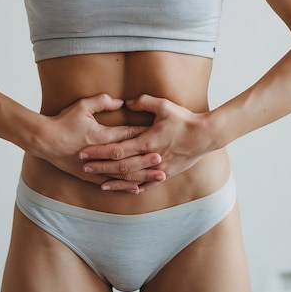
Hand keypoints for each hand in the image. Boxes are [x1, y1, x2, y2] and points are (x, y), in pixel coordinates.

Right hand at [33, 93, 154, 190]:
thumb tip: (121, 102)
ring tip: (159, 176)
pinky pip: (112, 183)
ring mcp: (95, 167)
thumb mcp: (82, 106)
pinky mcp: (89, 176)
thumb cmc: (63, 121)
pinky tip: (138, 188)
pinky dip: (126, 186)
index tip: (159, 133)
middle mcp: (101, 154)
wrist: (44, 141)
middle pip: (130, 157)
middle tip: (164, 159)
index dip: (144, 134)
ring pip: (124, 174)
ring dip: (142, 175)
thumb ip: (102, 101)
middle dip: (148, 159)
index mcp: (101, 136)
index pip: (127, 135)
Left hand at [79, 94, 212, 191]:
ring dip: (115, 181)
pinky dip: (135, 187)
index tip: (85, 152)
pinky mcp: (167, 173)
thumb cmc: (185, 119)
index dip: (99, 152)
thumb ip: (144, 102)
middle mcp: (151, 157)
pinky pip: (148, 183)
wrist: (206, 136)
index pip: (117, 149)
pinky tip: (126, 189)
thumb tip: (126, 102)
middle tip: (84, 167)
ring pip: (133, 178)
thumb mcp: (164, 105)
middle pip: (120, 166)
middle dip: (101, 167)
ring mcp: (159, 168)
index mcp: (148, 141)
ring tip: (100, 182)